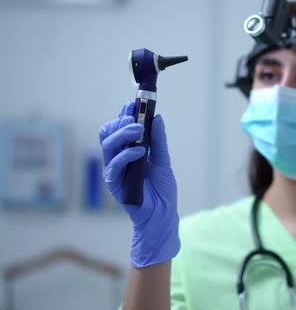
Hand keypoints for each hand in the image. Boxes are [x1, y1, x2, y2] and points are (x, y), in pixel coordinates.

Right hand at [99, 102, 179, 266]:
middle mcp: (119, 158)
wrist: (162, 214)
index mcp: (129, 150)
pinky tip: (140, 151)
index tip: (132, 104)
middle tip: (135, 119)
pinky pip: (114, 165)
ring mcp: (115, 170)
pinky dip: (126, 155)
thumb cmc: (162, 190)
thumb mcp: (163, 161)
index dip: (124, 115)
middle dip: (120, 122)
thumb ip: (159, 141)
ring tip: (138, 130)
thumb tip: (157, 117)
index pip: (120, 128)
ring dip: (123, 134)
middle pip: (108, 133)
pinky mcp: (114, 183)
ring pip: (108, 145)